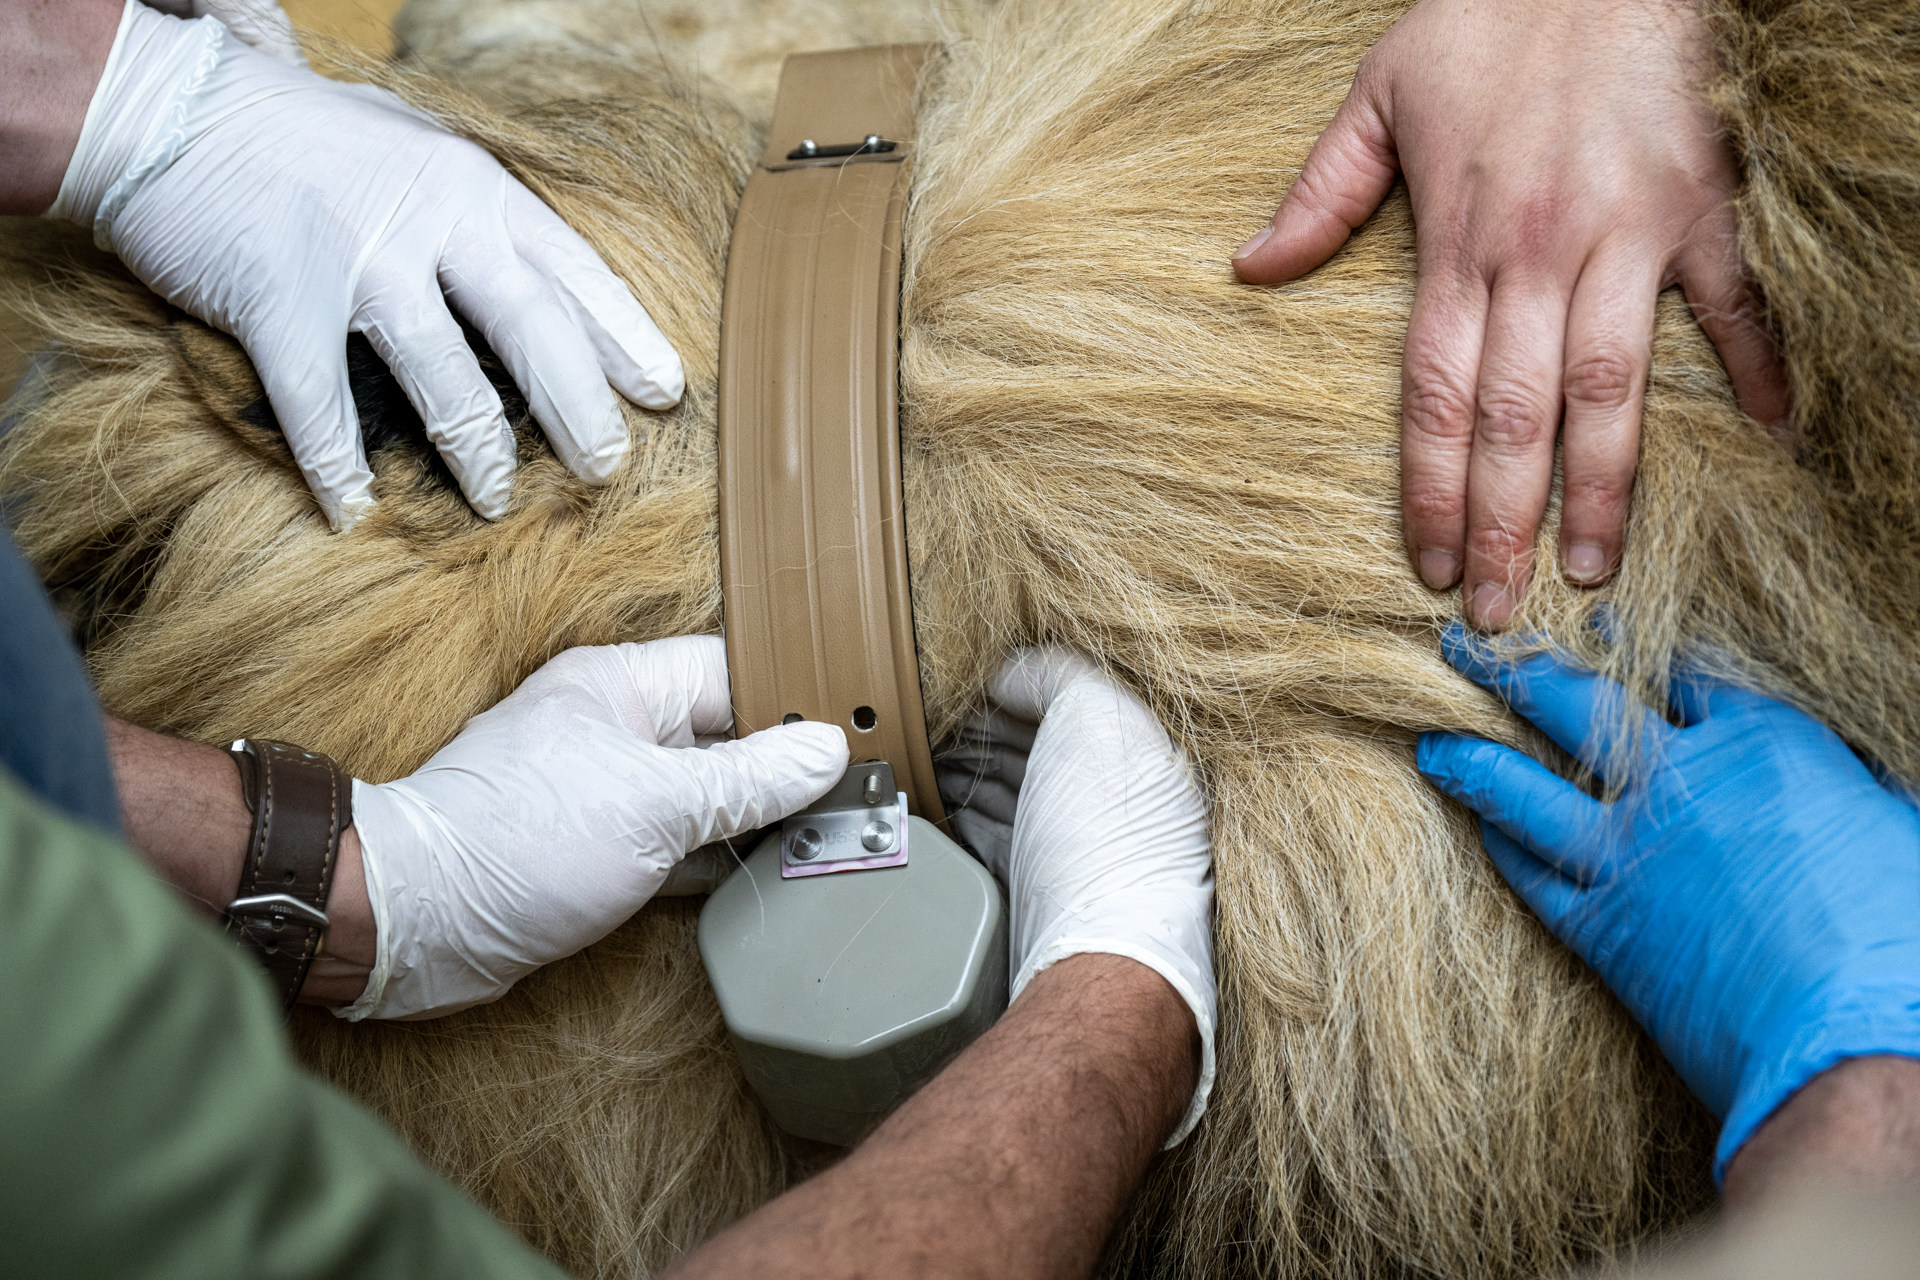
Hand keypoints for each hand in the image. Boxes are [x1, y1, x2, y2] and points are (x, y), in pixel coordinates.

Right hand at [49, 3, 684, 529]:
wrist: (176, 111)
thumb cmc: (308, 139)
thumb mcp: (416, 149)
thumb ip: (477, 209)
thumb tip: (541, 275)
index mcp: (475, 188)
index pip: (574, 272)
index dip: (626, 338)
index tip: (666, 393)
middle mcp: (431, 223)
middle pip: (534, 333)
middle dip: (580, 412)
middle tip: (606, 470)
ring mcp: (357, 263)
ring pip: (444, 381)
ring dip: (479, 454)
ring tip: (497, 501)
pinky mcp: (278, 301)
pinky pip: (321, 410)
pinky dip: (339, 470)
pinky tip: (356, 511)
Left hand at [346, 636, 847, 1019]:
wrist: (413, 922)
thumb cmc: (517, 842)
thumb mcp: (658, 805)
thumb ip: (750, 779)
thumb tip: (827, 751)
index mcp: (622, 686)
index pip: (734, 673)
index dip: (796, 703)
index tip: (855, 739)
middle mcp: (614, 729)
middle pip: (725, 736)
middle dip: (783, 770)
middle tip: (851, 801)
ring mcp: (603, 791)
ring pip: (703, 794)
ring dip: (752, 820)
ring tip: (820, 838)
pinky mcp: (594, 848)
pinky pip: (675, 843)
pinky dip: (715, 859)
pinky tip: (761, 877)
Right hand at [937, 647, 1215, 1141]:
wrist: (1097, 954)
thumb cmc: (1109, 837)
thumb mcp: (1096, 713)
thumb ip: (1056, 676)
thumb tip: (1010, 675)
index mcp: (1138, 755)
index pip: (1067, 705)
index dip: (1015, 688)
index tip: (967, 680)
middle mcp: (1110, 804)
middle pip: (1036, 750)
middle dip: (985, 729)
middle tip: (935, 714)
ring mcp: (1070, 852)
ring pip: (1009, 795)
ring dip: (967, 772)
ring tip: (928, 752)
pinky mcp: (1035, 894)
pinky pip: (990, 842)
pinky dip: (962, 820)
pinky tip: (942, 810)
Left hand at [1233, 0, 1788, 628]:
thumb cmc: (1485, 21)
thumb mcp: (1376, 95)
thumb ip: (1319, 196)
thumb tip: (1250, 268)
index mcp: (1455, 243)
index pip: (1432, 395)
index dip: (1428, 488)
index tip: (1428, 563)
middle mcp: (1536, 255)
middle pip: (1513, 418)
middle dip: (1504, 521)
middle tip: (1500, 609)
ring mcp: (1625, 235)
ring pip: (1610, 388)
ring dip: (1603, 487)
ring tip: (1594, 570)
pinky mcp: (1702, 206)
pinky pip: (1731, 302)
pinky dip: (1755, 364)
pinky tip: (1768, 436)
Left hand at [1417, 623, 1919, 1181]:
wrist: (1861, 1042)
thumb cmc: (1904, 934)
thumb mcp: (1893, 828)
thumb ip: (1843, 794)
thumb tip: (1847, 791)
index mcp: (1767, 745)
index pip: (1686, 674)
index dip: (1641, 649)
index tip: (1601, 627)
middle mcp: (1681, 785)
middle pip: (1574, 703)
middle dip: (1514, 665)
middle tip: (1464, 640)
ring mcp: (1629, 856)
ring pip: (1523, 789)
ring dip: (1471, 759)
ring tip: (1431, 739)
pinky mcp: (1603, 931)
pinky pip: (1531, 876)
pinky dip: (1500, 847)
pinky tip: (1479, 830)